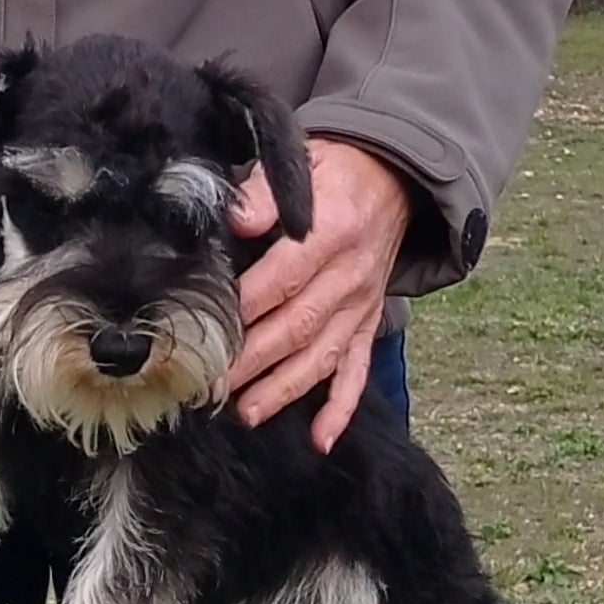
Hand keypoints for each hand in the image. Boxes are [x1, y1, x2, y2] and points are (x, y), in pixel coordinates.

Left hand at [227, 137, 411, 452]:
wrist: (394, 178)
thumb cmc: (334, 172)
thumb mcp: (303, 163)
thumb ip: (264, 192)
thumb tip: (237, 217)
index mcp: (330, 232)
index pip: (281, 277)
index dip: (244, 307)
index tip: (209, 331)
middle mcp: (349, 275)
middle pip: (297, 325)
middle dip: (254, 361)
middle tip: (213, 387)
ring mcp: (361, 305)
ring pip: (322, 356)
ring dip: (286, 389)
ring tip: (249, 412)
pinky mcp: (367, 323)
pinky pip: (357, 371)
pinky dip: (341, 408)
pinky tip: (321, 439)